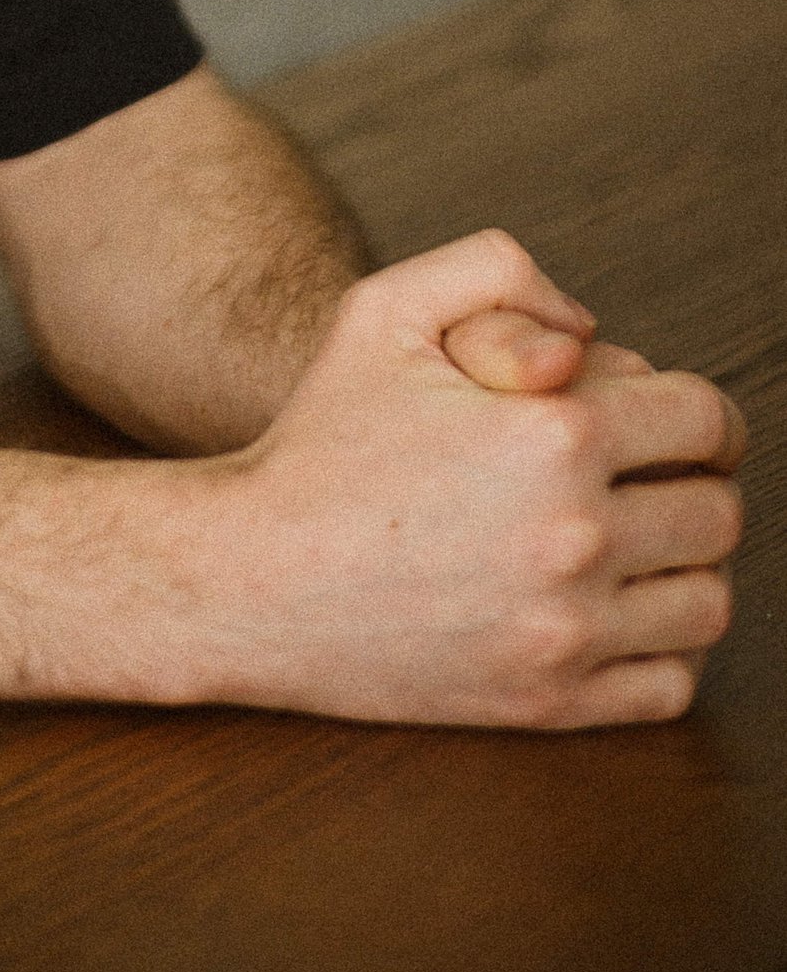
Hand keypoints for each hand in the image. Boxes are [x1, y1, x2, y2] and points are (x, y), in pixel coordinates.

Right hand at [205, 228, 744, 727]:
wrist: (253, 575)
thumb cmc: (319, 439)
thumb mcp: (385, 307)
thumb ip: (497, 269)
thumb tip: (588, 327)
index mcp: (551, 432)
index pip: (707, 421)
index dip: (705, 414)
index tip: (682, 424)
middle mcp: (575, 534)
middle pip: (717, 511)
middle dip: (692, 483)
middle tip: (645, 478)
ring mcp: (566, 629)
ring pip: (708, 601)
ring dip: (685, 566)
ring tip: (634, 545)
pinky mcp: (551, 702)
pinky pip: (672, 683)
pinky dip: (665, 648)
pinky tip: (614, 611)